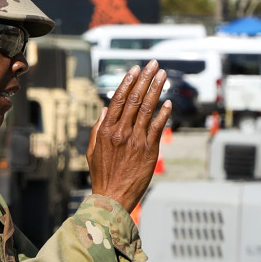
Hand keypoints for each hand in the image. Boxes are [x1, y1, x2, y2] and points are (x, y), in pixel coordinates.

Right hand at [87, 60, 171, 211]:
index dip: (128, 82)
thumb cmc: (102, 175)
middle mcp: (120, 132)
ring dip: (156, 89)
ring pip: (147, 109)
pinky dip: (163, 113)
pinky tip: (168, 102)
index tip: (135, 69)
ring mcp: (136, 140)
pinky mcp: (149, 150)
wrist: (111, 197)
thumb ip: (99, 128)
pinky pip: (157, 127)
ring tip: (163, 75)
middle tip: (153, 65)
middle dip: (145, 79)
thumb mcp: (92, 150)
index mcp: (106, 130)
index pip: (118, 99)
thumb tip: (106, 109)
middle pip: (134, 99)